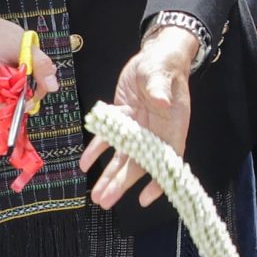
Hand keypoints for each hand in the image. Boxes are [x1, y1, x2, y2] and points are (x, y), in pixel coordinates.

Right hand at [0, 5, 59, 119]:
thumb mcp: (23, 45)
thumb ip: (39, 65)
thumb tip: (51, 86)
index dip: (16, 101)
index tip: (29, 89)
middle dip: (18, 97)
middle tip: (27, 78)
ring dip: (12, 94)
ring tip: (15, 74)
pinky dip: (5, 92)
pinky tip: (8, 78)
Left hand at [81, 23, 199, 208]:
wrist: (155, 55)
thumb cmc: (163, 64)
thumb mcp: (161, 74)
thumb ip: (159, 89)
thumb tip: (161, 103)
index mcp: (172, 125)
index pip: (167, 159)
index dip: (158, 179)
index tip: (146, 198)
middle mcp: (155, 132)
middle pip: (139, 163)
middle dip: (122, 183)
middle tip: (105, 200)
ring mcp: (138, 128)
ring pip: (123, 157)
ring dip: (109, 175)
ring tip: (96, 195)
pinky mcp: (122, 119)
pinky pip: (108, 138)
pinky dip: (96, 150)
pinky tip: (84, 162)